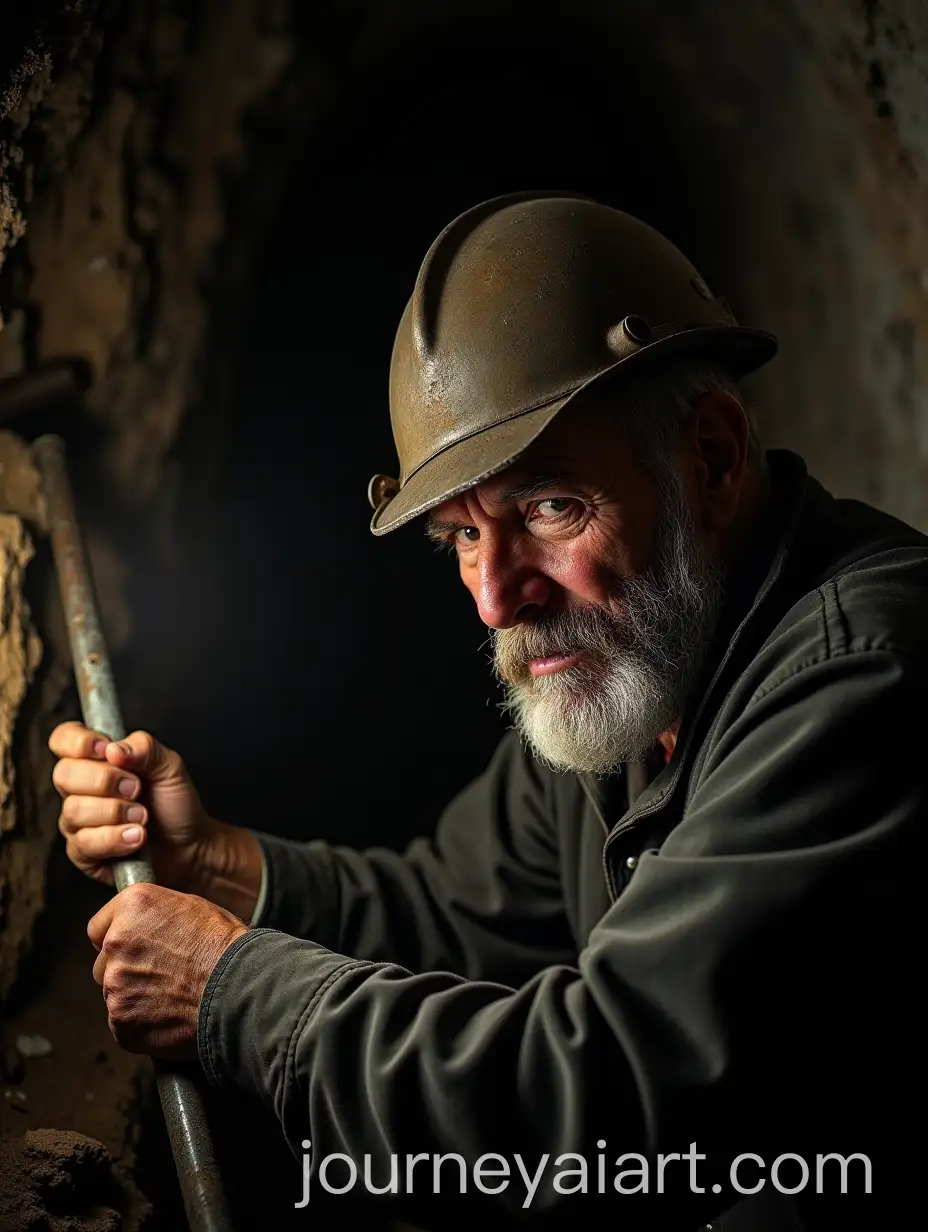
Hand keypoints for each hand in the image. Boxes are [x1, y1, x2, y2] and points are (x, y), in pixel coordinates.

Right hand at [50, 723, 261, 920]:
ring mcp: (78, 822)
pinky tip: (136, 837)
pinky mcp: (82, 853)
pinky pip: (84, 843)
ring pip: (74, 810)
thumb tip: (114, 748)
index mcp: (97, 761)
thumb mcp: (169, 767)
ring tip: (142, 816)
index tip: (105, 750)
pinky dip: (116, 838)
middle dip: (105, 780)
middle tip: (136, 788)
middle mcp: (80, 789)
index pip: (64, 739)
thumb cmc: (175, 804)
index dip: (78, 742)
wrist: (190, 845)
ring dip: (116, 812)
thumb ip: (144, 748)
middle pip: (64, 774)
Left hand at [88, 882, 248, 1059]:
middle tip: (160, 974)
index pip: (98, 927)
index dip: (116, 938)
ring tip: (170, 995)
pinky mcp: (120, 1020)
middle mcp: (116, 942)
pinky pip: (123, 1022)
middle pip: (103, 963)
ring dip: (134, 996)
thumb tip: (142, 927)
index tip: (130, 948)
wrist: (238, 987)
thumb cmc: (224, 947)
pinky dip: (140, 1022)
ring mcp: (115, 984)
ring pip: (115, 993)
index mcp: (132, 907)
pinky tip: (168, 1014)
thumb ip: (153, 917)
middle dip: (125, 969)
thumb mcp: (191, 908)